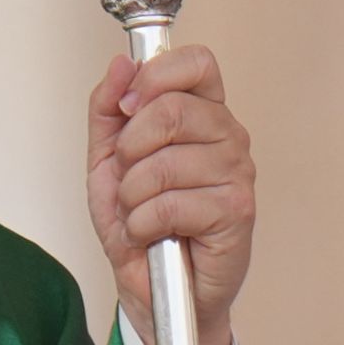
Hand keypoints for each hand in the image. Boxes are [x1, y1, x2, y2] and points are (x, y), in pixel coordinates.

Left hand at [87, 46, 254, 344]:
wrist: (147, 282)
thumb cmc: (137, 217)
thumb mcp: (106, 155)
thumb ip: (108, 107)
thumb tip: (123, 64)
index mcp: (201, 112)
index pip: (198, 62)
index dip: (156, 76)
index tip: (128, 105)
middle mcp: (228, 136)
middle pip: (172, 109)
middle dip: (129, 148)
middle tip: (127, 174)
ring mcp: (237, 173)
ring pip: (163, 163)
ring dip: (132, 194)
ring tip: (140, 209)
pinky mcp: (237, 212)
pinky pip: (170, 204)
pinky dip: (143, 223)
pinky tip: (152, 232)